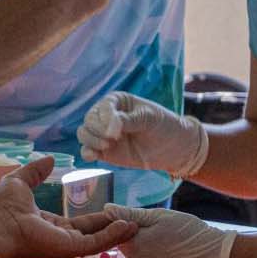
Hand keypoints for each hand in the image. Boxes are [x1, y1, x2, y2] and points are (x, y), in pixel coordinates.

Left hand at [0, 158, 137, 257]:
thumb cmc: (3, 207)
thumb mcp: (20, 182)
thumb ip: (35, 172)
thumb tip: (48, 159)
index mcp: (51, 226)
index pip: (80, 224)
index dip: (98, 219)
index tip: (113, 211)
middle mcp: (61, 238)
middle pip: (94, 233)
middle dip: (113, 228)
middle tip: (132, 221)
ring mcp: (66, 245)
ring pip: (98, 240)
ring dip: (117, 233)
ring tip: (136, 225)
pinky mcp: (70, 248)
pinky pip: (96, 242)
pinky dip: (112, 235)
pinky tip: (126, 226)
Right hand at [77, 92, 208, 177]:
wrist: (172, 149)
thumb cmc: (163, 126)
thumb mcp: (148, 119)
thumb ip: (128, 121)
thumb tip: (109, 128)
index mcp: (116, 101)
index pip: (102, 107)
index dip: (106, 119)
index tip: (116, 132)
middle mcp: (106, 116)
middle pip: (89, 120)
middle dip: (97, 130)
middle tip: (113, 139)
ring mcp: (103, 134)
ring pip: (84, 134)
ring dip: (91, 140)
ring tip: (108, 146)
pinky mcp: (104, 151)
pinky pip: (86, 150)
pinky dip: (87, 152)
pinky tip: (95, 156)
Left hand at [103, 206, 236, 257]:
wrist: (212, 254)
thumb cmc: (187, 230)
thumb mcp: (158, 216)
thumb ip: (129, 214)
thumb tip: (106, 209)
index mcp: (133, 245)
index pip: (117, 231)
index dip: (128, 222)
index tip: (145, 220)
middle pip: (126, 243)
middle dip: (137, 234)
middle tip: (160, 228)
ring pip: (136, 253)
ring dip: (145, 245)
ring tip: (166, 239)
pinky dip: (153, 256)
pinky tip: (169, 251)